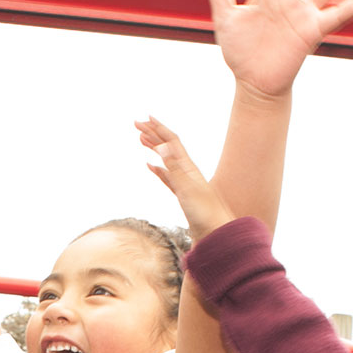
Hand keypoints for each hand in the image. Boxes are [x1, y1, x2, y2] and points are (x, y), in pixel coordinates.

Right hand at [138, 117, 231, 237]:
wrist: (215, 234)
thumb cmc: (205, 214)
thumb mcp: (187, 189)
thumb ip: (174, 168)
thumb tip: (162, 145)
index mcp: (188, 168)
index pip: (171, 142)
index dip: (159, 128)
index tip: (146, 118)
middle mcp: (187, 172)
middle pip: (168, 147)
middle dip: (152, 134)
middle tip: (136, 124)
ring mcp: (184, 183)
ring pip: (166, 160)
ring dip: (154, 147)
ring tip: (141, 139)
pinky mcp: (182, 195)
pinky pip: (166, 176)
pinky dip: (157, 168)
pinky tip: (150, 166)